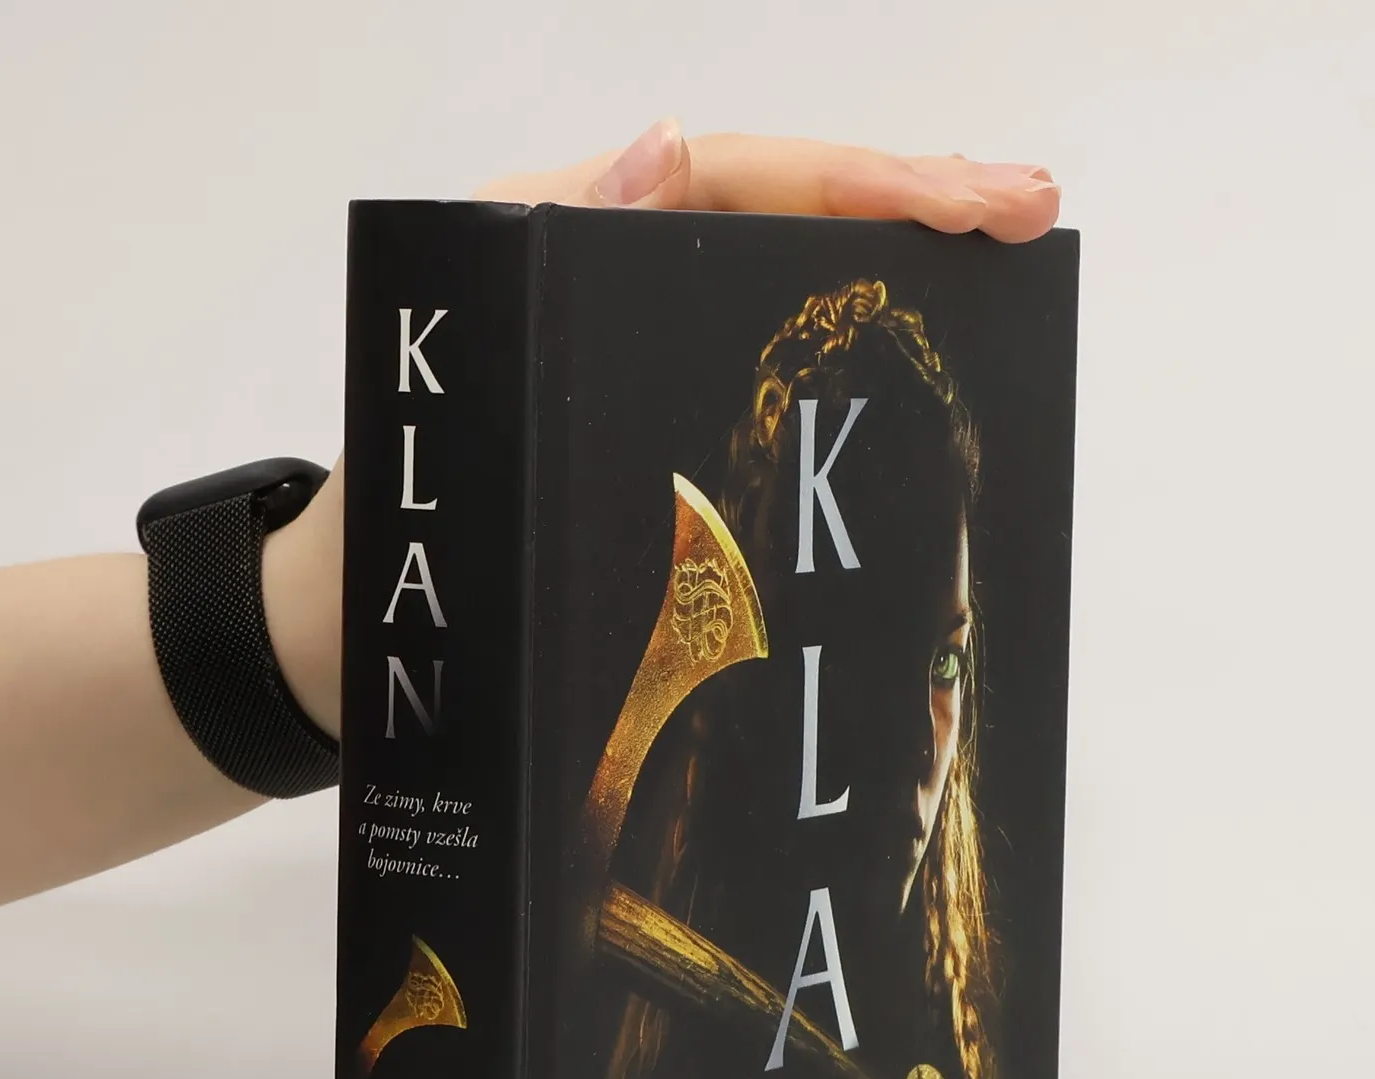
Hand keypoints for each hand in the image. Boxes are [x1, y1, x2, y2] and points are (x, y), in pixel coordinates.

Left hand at [265, 124, 1061, 736]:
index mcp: (552, 238)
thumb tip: (668, 147)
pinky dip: (838, 336)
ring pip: (777, 270)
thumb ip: (543, 268)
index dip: (862, 179)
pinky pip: (754, 344)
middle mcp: (599, 269)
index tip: (969, 199)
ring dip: (893, 254)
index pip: (735, 179)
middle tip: (1028, 205)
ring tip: (997, 240)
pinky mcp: (640, 402)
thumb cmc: (387, 528)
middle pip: (775, 206)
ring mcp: (626, 337)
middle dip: (910, 197)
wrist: (347, 635)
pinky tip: (913, 336)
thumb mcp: (460, 395)